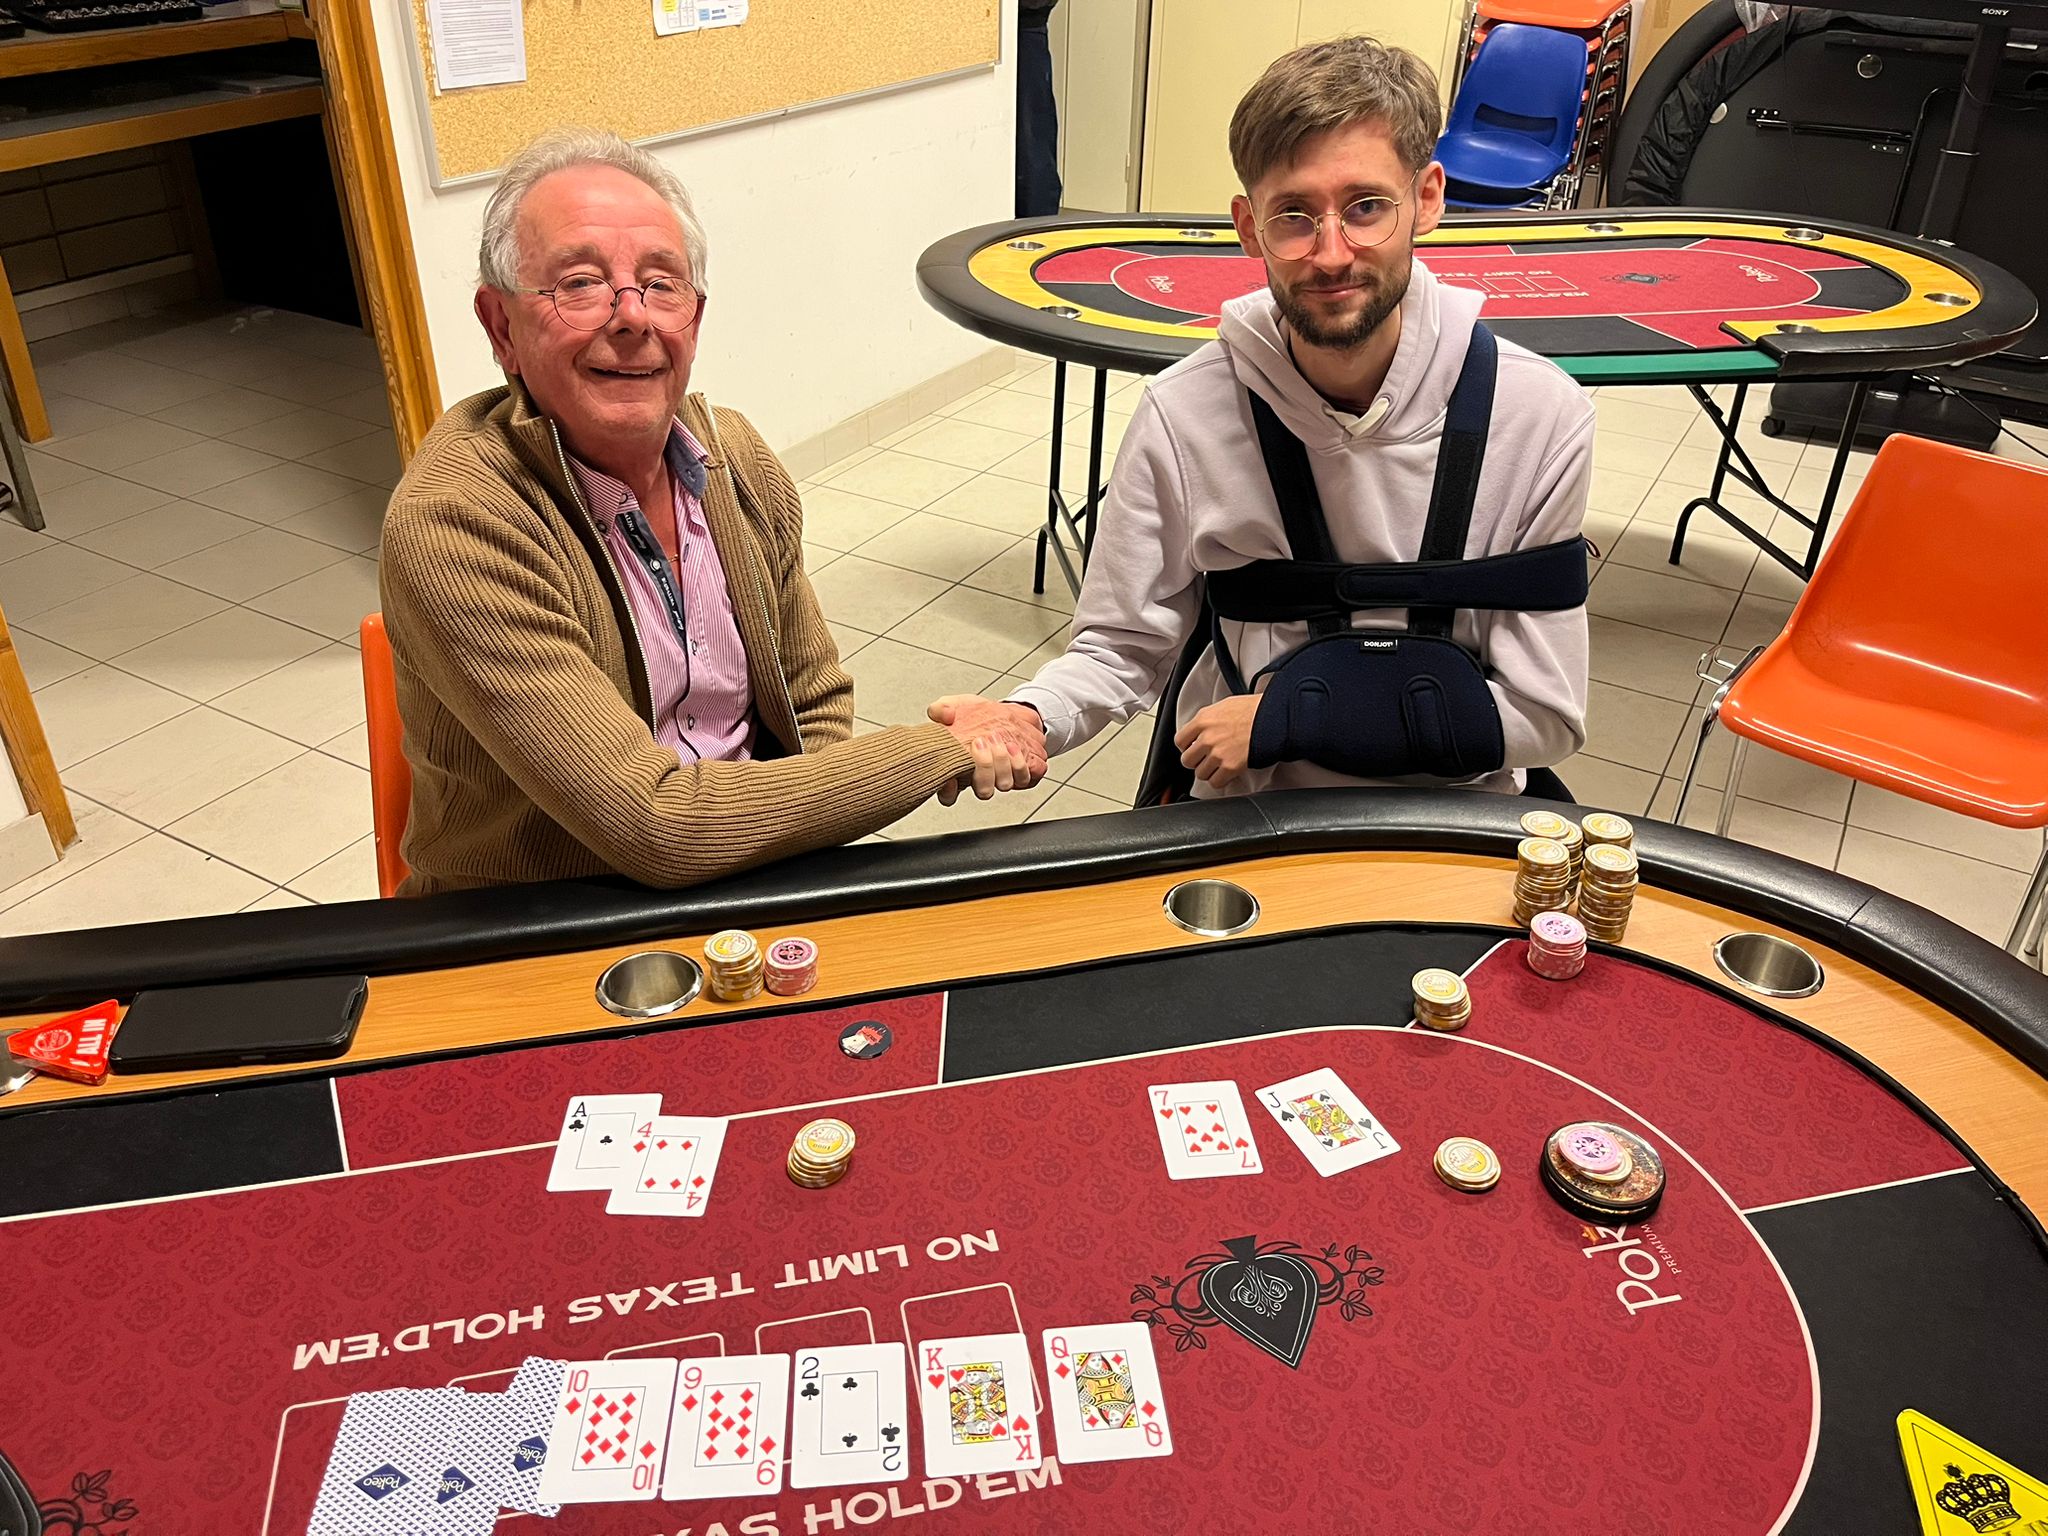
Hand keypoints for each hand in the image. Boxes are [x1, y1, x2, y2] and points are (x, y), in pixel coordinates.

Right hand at [930, 695, 1047, 803]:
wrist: (1005, 712)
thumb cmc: (976, 715)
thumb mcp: (954, 705)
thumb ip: (941, 709)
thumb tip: (945, 715)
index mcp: (959, 768)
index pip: (948, 794)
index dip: (949, 790)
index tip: (951, 775)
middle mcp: (980, 778)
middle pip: (983, 790)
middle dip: (984, 767)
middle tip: (980, 742)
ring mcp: (1001, 777)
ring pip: (1004, 784)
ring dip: (1003, 764)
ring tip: (999, 741)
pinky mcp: (1022, 773)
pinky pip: (1025, 778)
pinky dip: (1021, 765)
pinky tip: (1015, 748)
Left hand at [1174, 693, 1262, 787]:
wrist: (1273, 717)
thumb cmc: (1253, 710)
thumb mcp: (1223, 706)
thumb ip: (1207, 719)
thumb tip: (1199, 730)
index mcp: (1203, 720)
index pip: (1179, 741)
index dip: (1186, 747)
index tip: (1193, 748)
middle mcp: (1207, 738)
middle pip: (1187, 760)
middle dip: (1196, 761)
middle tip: (1205, 759)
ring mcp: (1218, 753)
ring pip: (1200, 774)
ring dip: (1208, 772)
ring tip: (1218, 766)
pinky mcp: (1230, 766)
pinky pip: (1215, 782)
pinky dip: (1220, 781)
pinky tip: (1226, 773)